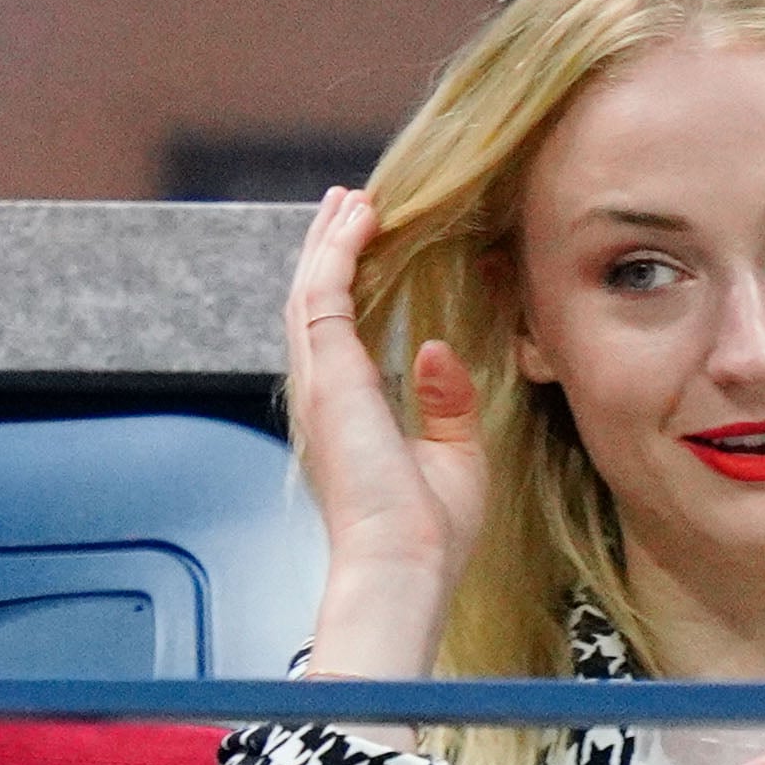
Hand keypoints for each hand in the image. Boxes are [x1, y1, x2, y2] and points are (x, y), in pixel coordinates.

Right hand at [286, 186, 485, 681]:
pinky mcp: (328, 375)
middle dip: (329, 251)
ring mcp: (318, 385)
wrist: (404, 562)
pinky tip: (361, 218)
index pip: (338, 336)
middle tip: (347, 206)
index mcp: (346, 418)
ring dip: (330, 241)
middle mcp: (323, 397)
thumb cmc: (428, 532)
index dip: (347, 286)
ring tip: (350, 201)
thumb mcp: (453, 455)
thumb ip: (446, 403)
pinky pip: (323, 293)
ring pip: (310, 290)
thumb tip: (435, 350)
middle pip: (314, 304)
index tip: (363, 246)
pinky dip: (338, 251)